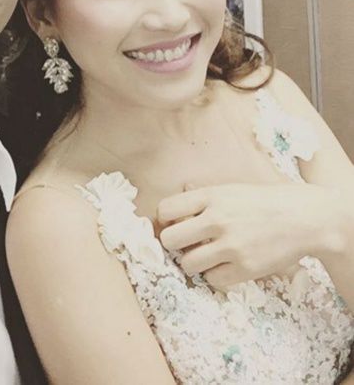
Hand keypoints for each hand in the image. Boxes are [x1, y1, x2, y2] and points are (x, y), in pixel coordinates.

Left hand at [156, 182, 342, 288]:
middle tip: (184, 244)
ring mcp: (231, 245)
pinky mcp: (245, 268)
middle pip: (169, 240)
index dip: (165, 219)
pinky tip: (223, 265)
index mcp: (210, 196)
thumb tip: (167, 209)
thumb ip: (199, 197)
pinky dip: (214, 275)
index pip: (165, 210)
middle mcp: (217, 220)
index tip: (174, 223)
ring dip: (192, 262)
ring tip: (204, 256)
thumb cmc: (262, 201)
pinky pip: (212, 280)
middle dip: (173, 243)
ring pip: (187, 264)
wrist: (303, 217)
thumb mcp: (229, 189)